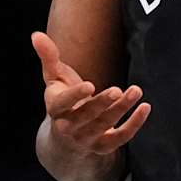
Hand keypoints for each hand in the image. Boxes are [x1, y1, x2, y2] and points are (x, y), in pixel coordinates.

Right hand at [31, 31, 150, 154]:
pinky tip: (145, 108)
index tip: (90, 85)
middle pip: (86, 116)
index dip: (75, 96)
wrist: (65, 140)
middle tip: (117, 90)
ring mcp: (86, 139)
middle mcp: (68, 127)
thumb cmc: (61, 101)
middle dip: (102, 103)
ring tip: (136, 91)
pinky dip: (134, 125)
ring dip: (121, 109)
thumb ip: (48, 57)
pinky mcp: (103, 146)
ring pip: (104, 125)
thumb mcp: (53, 79)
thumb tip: (36, 34)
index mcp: (55, 109)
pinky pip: (120, 138)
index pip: (62, 104)